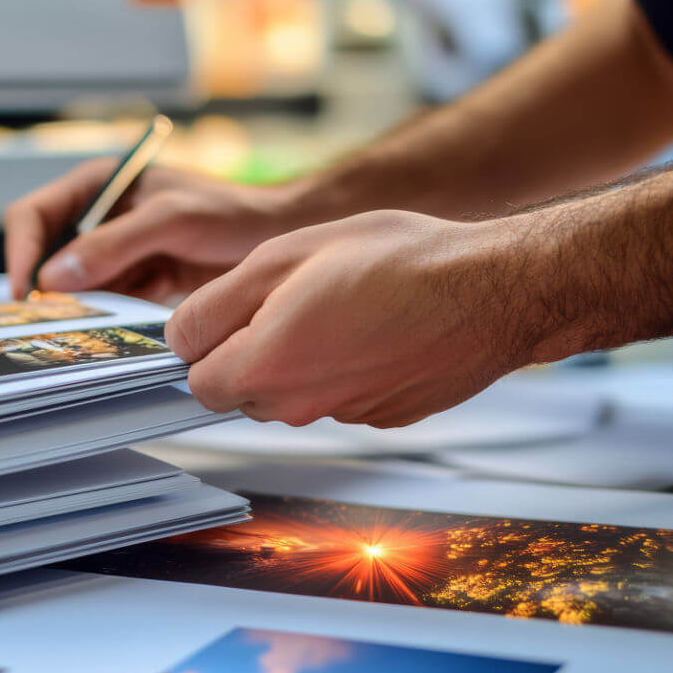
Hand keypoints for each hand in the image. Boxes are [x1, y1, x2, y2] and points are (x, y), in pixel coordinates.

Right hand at [4, 158, 295, 301]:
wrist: (274, 235)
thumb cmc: (229, 211)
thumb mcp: (169, 220)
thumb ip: (112, 245)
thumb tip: (54, 275)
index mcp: (96, 184)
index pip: (33, 216)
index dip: (22, 253)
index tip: (29, 293)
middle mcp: (99, 216)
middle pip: (47, 254)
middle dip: (48, 287)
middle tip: (50, 322)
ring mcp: (116, 250)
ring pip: (76, 284)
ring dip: (80, 306)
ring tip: (88, 328)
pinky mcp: (136, 278)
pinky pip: (107, 301)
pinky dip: (108, 316)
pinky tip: (119, 327)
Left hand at [165, 210, 545, 427]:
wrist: (491, 288)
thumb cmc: (395, 261)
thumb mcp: (281, 256)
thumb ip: (215, 304)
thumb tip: (180, 336)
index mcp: (263, 369)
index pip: (196, 379)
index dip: (207, 340)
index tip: (232, 308)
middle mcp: (298, 406)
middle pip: (242, 389)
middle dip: (250, 348)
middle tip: (293, 296)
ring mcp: (343, 415)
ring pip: (291, 391)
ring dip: (298, 355)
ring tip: (342, 303)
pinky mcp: (382, 416)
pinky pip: (338, 393)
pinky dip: (344, 365)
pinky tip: (376, 326)